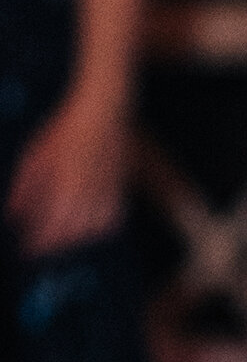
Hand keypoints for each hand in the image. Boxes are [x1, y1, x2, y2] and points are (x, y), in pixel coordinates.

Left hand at [7, 92, 128, 253]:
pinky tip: (89, 228)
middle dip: (53, 245)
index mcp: (64, 188)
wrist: (102, 112)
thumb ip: (24, 189)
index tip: (26, 250)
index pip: (48, 228)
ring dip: (75, 240)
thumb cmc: (64, 131)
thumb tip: (12, 215)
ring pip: (92, 230)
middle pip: (70, 234)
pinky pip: (113, 218)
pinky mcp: (119, 188)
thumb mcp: (35, 157)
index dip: (36, 243)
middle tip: (40, 247)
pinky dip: (101, 229)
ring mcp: (106, 192)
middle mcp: (87, 194)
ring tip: (62, 241)